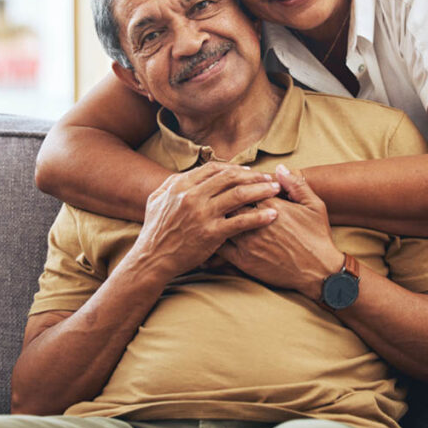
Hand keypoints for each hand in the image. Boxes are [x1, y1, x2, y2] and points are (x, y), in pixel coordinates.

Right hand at [131, 162, 280, 279]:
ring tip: (276, 190)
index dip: (235, 168)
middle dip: (253, 176)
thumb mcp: (156, 200)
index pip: (214, 169)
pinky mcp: (211, 234)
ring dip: (261, 190)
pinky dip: (259, 217)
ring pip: (239, 195)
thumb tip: (188, 173)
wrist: (151, 260)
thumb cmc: (154, 231)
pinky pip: (241, 222)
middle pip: (230, 178)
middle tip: (270, 178)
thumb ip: (172, 183)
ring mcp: (202, 214)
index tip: (250, 171)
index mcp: (181, 185)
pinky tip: (272, 215)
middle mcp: (192, 196)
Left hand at [219, 165, 342, 298]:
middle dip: (223, 197)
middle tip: (217, 195)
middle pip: (229, 202)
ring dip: (216, 216)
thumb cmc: (317, 236)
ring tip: (211, 212)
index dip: (238, 184)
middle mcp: (256, 222)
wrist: (319, 272)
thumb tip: (278, 168)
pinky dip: (214, 238)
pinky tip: (211, 233)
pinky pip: (220, 246)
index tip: (235, 184)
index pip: (244, 186)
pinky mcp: (243, 261)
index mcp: (272, 206)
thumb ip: (296, 184)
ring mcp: (248, 242)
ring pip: (222, 222)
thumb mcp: (314, 205)